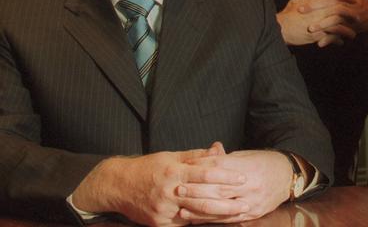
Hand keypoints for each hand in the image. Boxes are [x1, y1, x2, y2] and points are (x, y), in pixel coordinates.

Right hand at [71, 144, 246, 225]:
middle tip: (247, 202)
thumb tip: (218, 150)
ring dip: (218, 216)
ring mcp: (164, 210)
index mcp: (174, 171)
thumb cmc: (148, 167)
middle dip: (227, 202)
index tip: (242, 178)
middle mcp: (169, 191)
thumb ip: (195, 156)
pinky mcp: (160, 223)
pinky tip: (217, 222)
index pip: (205, 174)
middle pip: (204, 198)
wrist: (118, 185)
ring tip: (238, 215)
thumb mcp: (171, 156)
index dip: (225, 176)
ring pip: (196, 214)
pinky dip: (201, 223)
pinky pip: (185, 224)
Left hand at [178, 149, 292, 223]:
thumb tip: (208, 152)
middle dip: (196, 189)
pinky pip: (228, 219)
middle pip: (219, 188)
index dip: (201, 166)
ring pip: (222, 207)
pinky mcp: (252, 214)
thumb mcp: (247, 155)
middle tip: (179, 188)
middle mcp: (251, 185)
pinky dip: (210, 220)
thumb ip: (226, 157)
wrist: (288, 177)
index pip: (220, 166)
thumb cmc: (264, 162)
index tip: (185, 166)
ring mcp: (252, 202)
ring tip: (182, 207)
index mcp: (248, 166)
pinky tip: (196, 219)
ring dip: (199, 208)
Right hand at [276, 0, 355, 46]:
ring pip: (340, 24)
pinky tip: (341, 42)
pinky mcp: (318, 34)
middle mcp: (321, 10)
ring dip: (348, 30)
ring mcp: (320, 22)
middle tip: (359, 18)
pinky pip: (332, 36)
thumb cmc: (288, 14)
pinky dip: (338, 39)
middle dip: (351, 15)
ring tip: (353, 34)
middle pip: (342, 10)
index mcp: (317, 0)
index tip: (354, 2)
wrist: (281, 27)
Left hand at [305, 0, 367, 34]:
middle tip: (301, 13)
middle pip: (332, 6)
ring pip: (337, 20)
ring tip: (311, 29)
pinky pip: (340, 34)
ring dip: (323, 24)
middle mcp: (350, 6)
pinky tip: (320, 43)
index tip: (301, 4)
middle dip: (316, 10)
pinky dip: (330, 39)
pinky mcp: (354, 29)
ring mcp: (353, 18)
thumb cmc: (359, 1)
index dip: (316, 0)